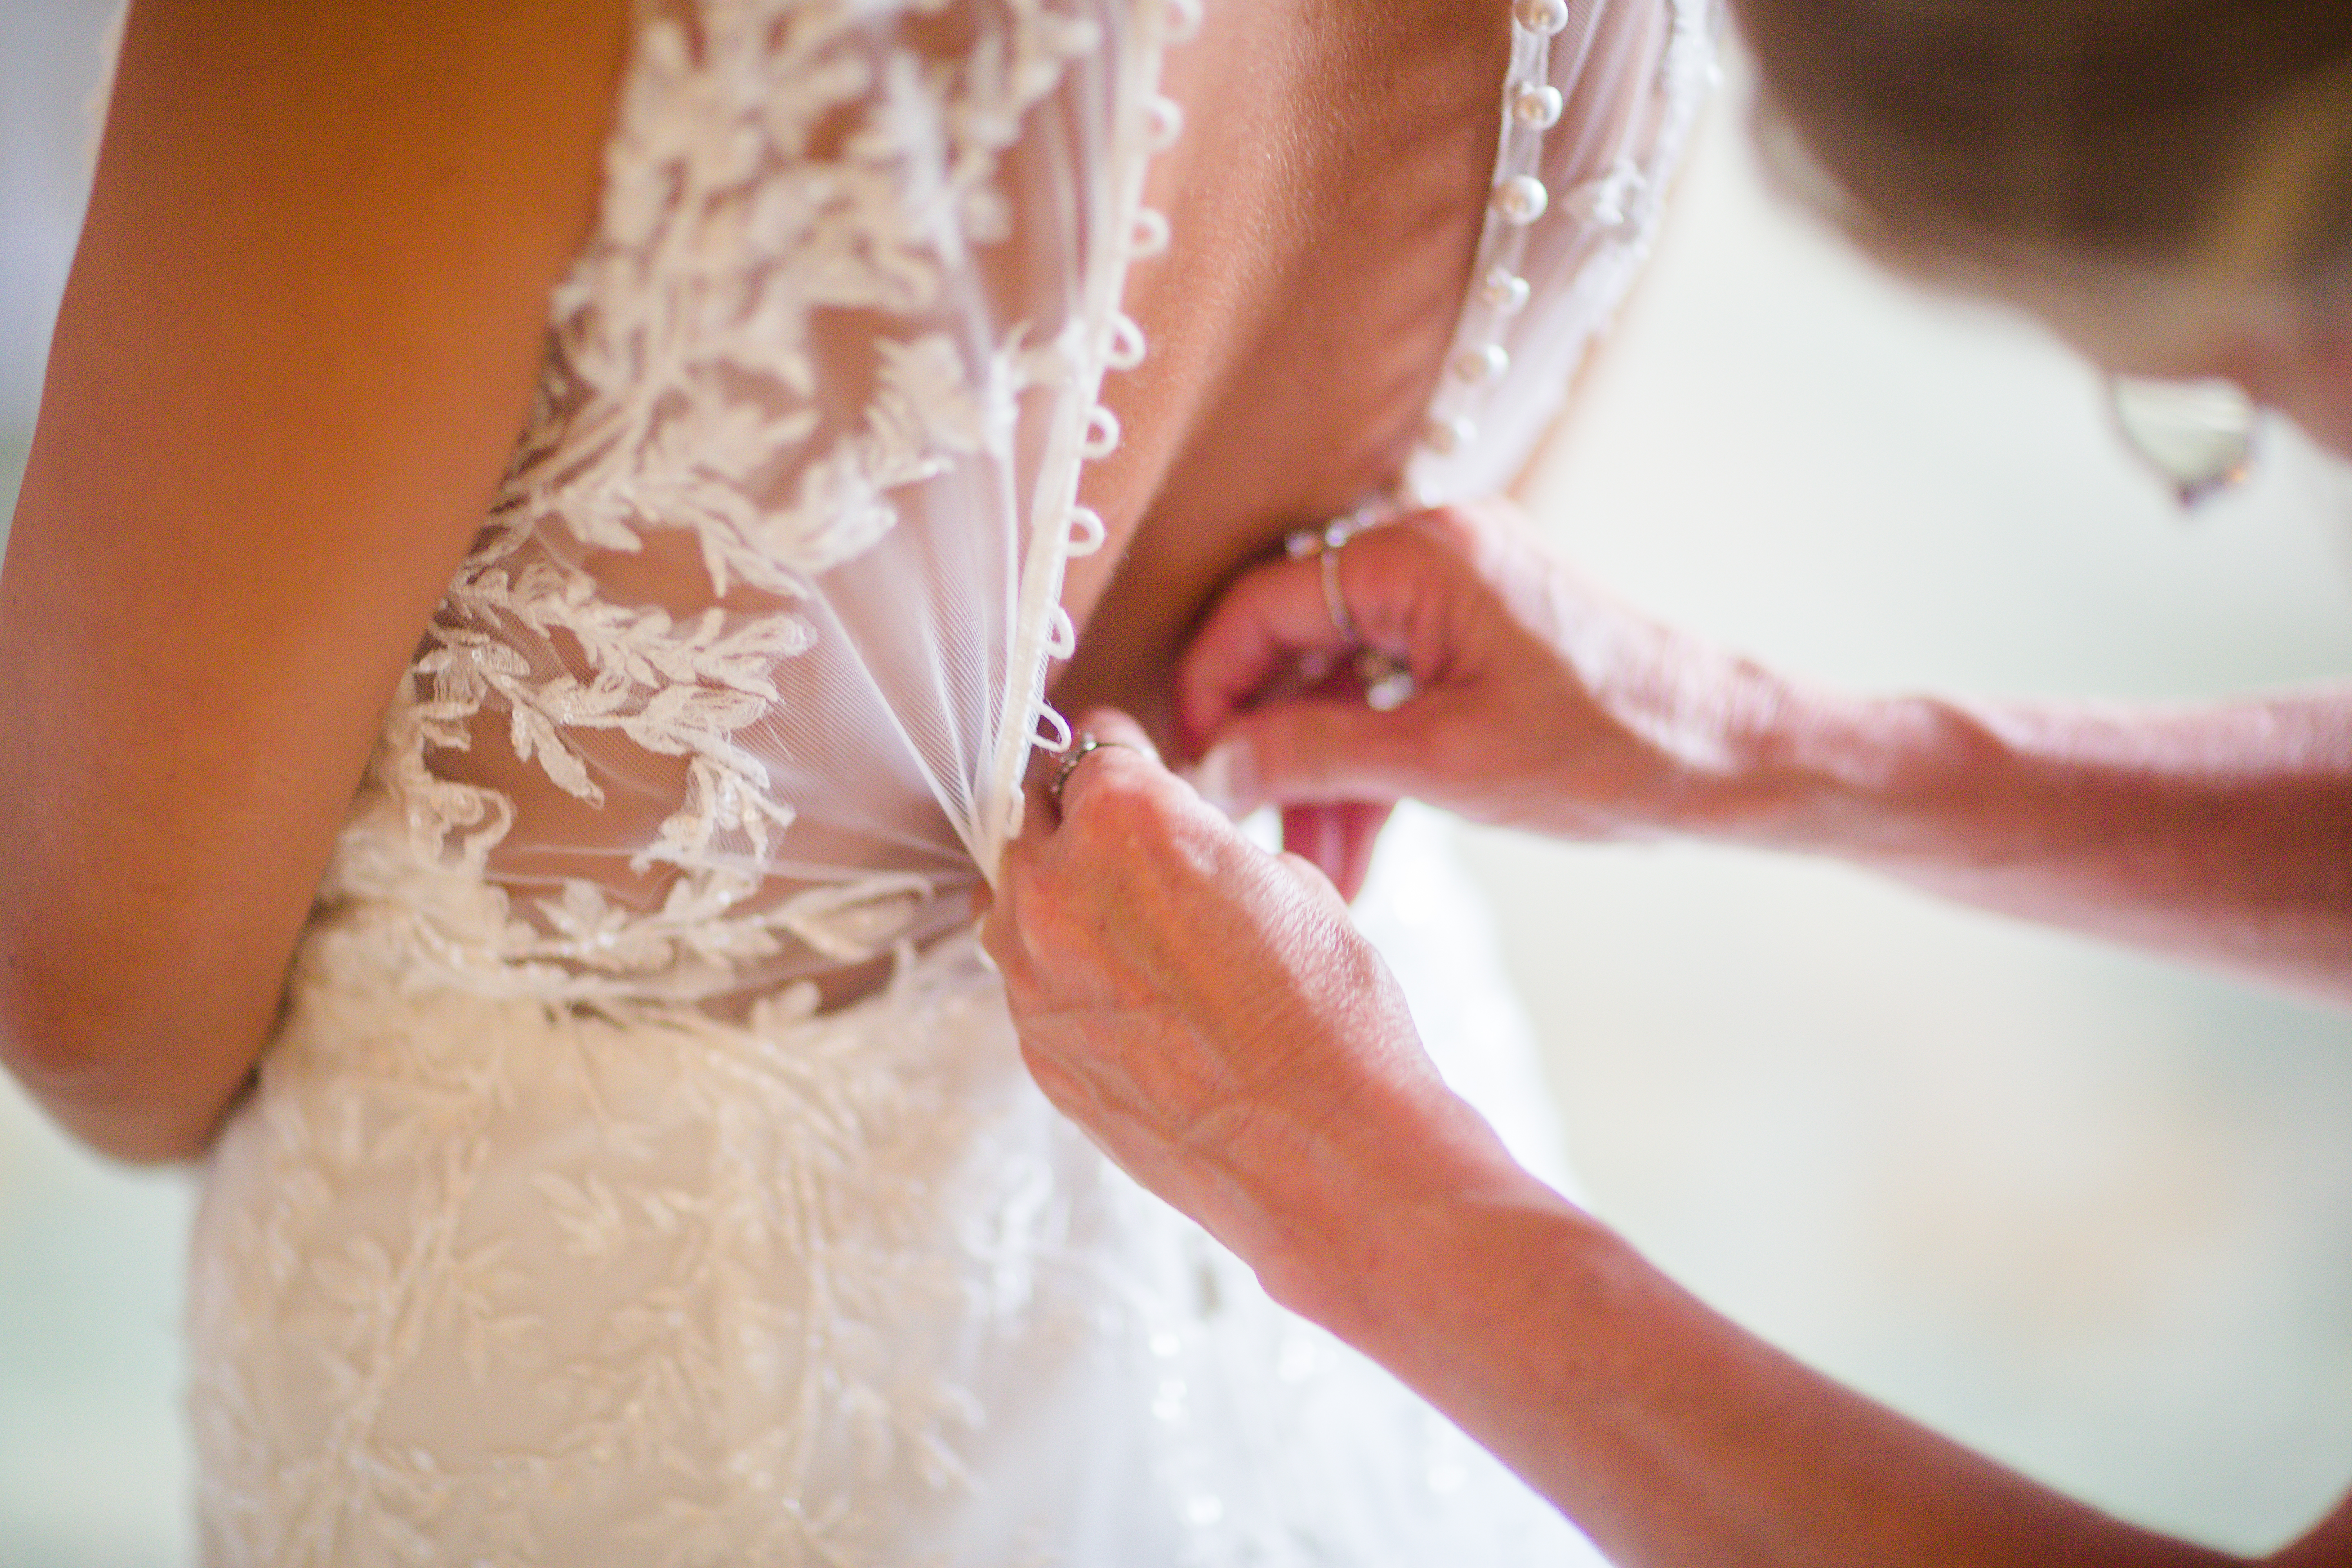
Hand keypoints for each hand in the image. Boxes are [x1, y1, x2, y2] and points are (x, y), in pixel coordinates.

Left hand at [985, 709, 1509, 1313]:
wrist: (1320, 1149)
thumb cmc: (1324, 1016)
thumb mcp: (1286, 882)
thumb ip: (1205, 847)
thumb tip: (1184, 853)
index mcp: (1125, 818)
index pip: (1093, 745)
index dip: (1124, 757)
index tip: (1133, 768)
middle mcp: (1058, 887)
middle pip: (1031, 814)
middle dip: (1076, 817)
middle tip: (1123, 841)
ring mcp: (1033, 974)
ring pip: (1008, 898)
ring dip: (1051, 894)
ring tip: (1116, 920)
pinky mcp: (1033, 1047)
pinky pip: (1026, 981)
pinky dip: (1061, 973)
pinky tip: (1125, 995)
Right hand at [1178, 497, 1784, 841]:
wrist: (1732, 759)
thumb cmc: (1610, 751)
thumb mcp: (1443, 763)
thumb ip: (1313, 754)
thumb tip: (1213, 765)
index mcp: (1419, 556)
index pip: (1262, 607)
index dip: (1212, 691)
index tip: (1193, 771)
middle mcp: (1431, 554)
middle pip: (1296, 646)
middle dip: (1268, 750)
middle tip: (1242, 834)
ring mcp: (1458, 595)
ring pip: (1342, 684)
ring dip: (1319, 777)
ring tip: (1309, 875)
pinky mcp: (1479, 639)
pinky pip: (1391, 696)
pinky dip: (1369, 769)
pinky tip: (1351, 855)